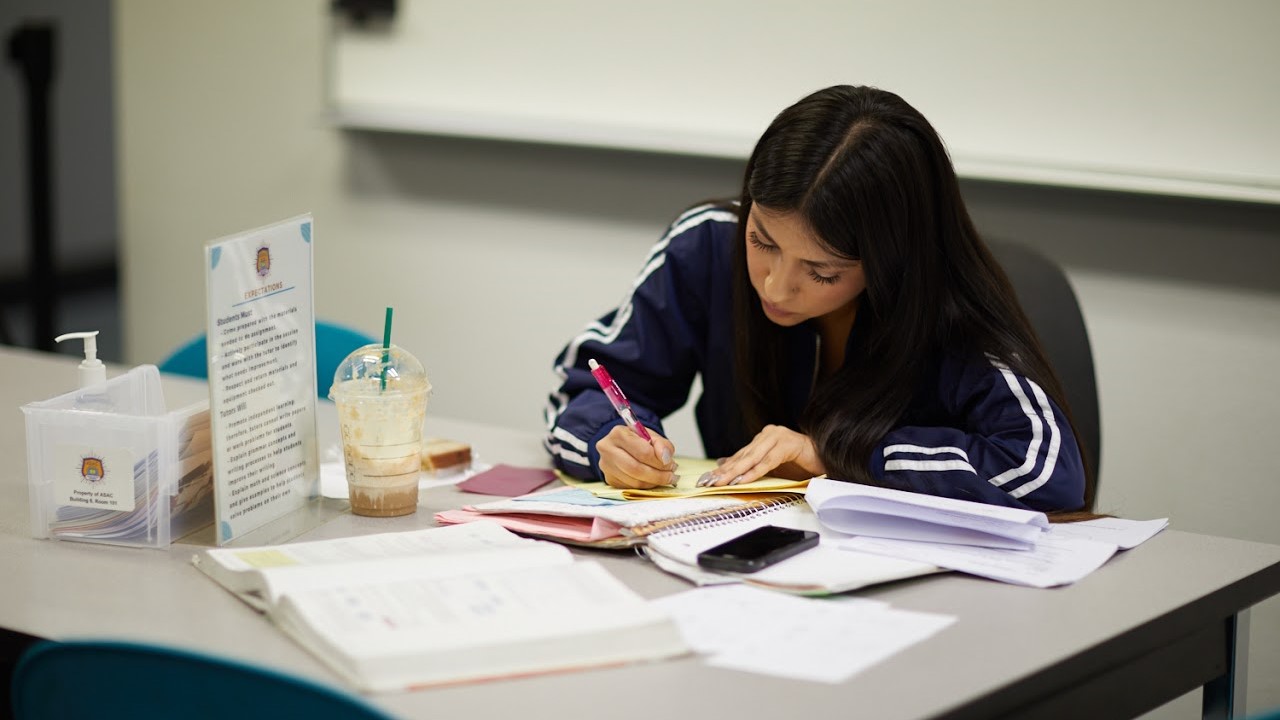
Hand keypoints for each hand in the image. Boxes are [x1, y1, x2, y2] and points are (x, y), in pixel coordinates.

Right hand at [597, 425, 677, 488]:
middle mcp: (608, 449)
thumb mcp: (652, 436)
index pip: (642, 451)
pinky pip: (631, 487)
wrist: (622, 446)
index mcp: (618, 433)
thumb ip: (662, 445)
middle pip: (636, 469)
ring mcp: (606, 466)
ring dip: (653, 482)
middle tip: (671, 476)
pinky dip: (646, 486)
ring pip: (634, 481)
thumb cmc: (637, 440)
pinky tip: (652, 480)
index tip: (671, 464)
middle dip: (658, 475)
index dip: (659, 461)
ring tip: (665, 478)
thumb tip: (666, 460)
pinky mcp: (610, 479)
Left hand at [697, 425, 823, 486]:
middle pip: (743, 456)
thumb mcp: (771, 467)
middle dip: (725, 470)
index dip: (724, 467)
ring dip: (736, 472)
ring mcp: (779, 437)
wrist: (827, 459)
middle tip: (710, 481)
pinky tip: (743, 479)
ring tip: (723, 481)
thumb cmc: (800, 464)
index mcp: (763, 438)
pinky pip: (768, 461)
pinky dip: (755, 471)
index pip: (740, 455)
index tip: (708, 478)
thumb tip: (723, 464)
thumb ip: (750, 465)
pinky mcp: (788, 445)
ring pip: (753, 458)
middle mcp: (769, 434)